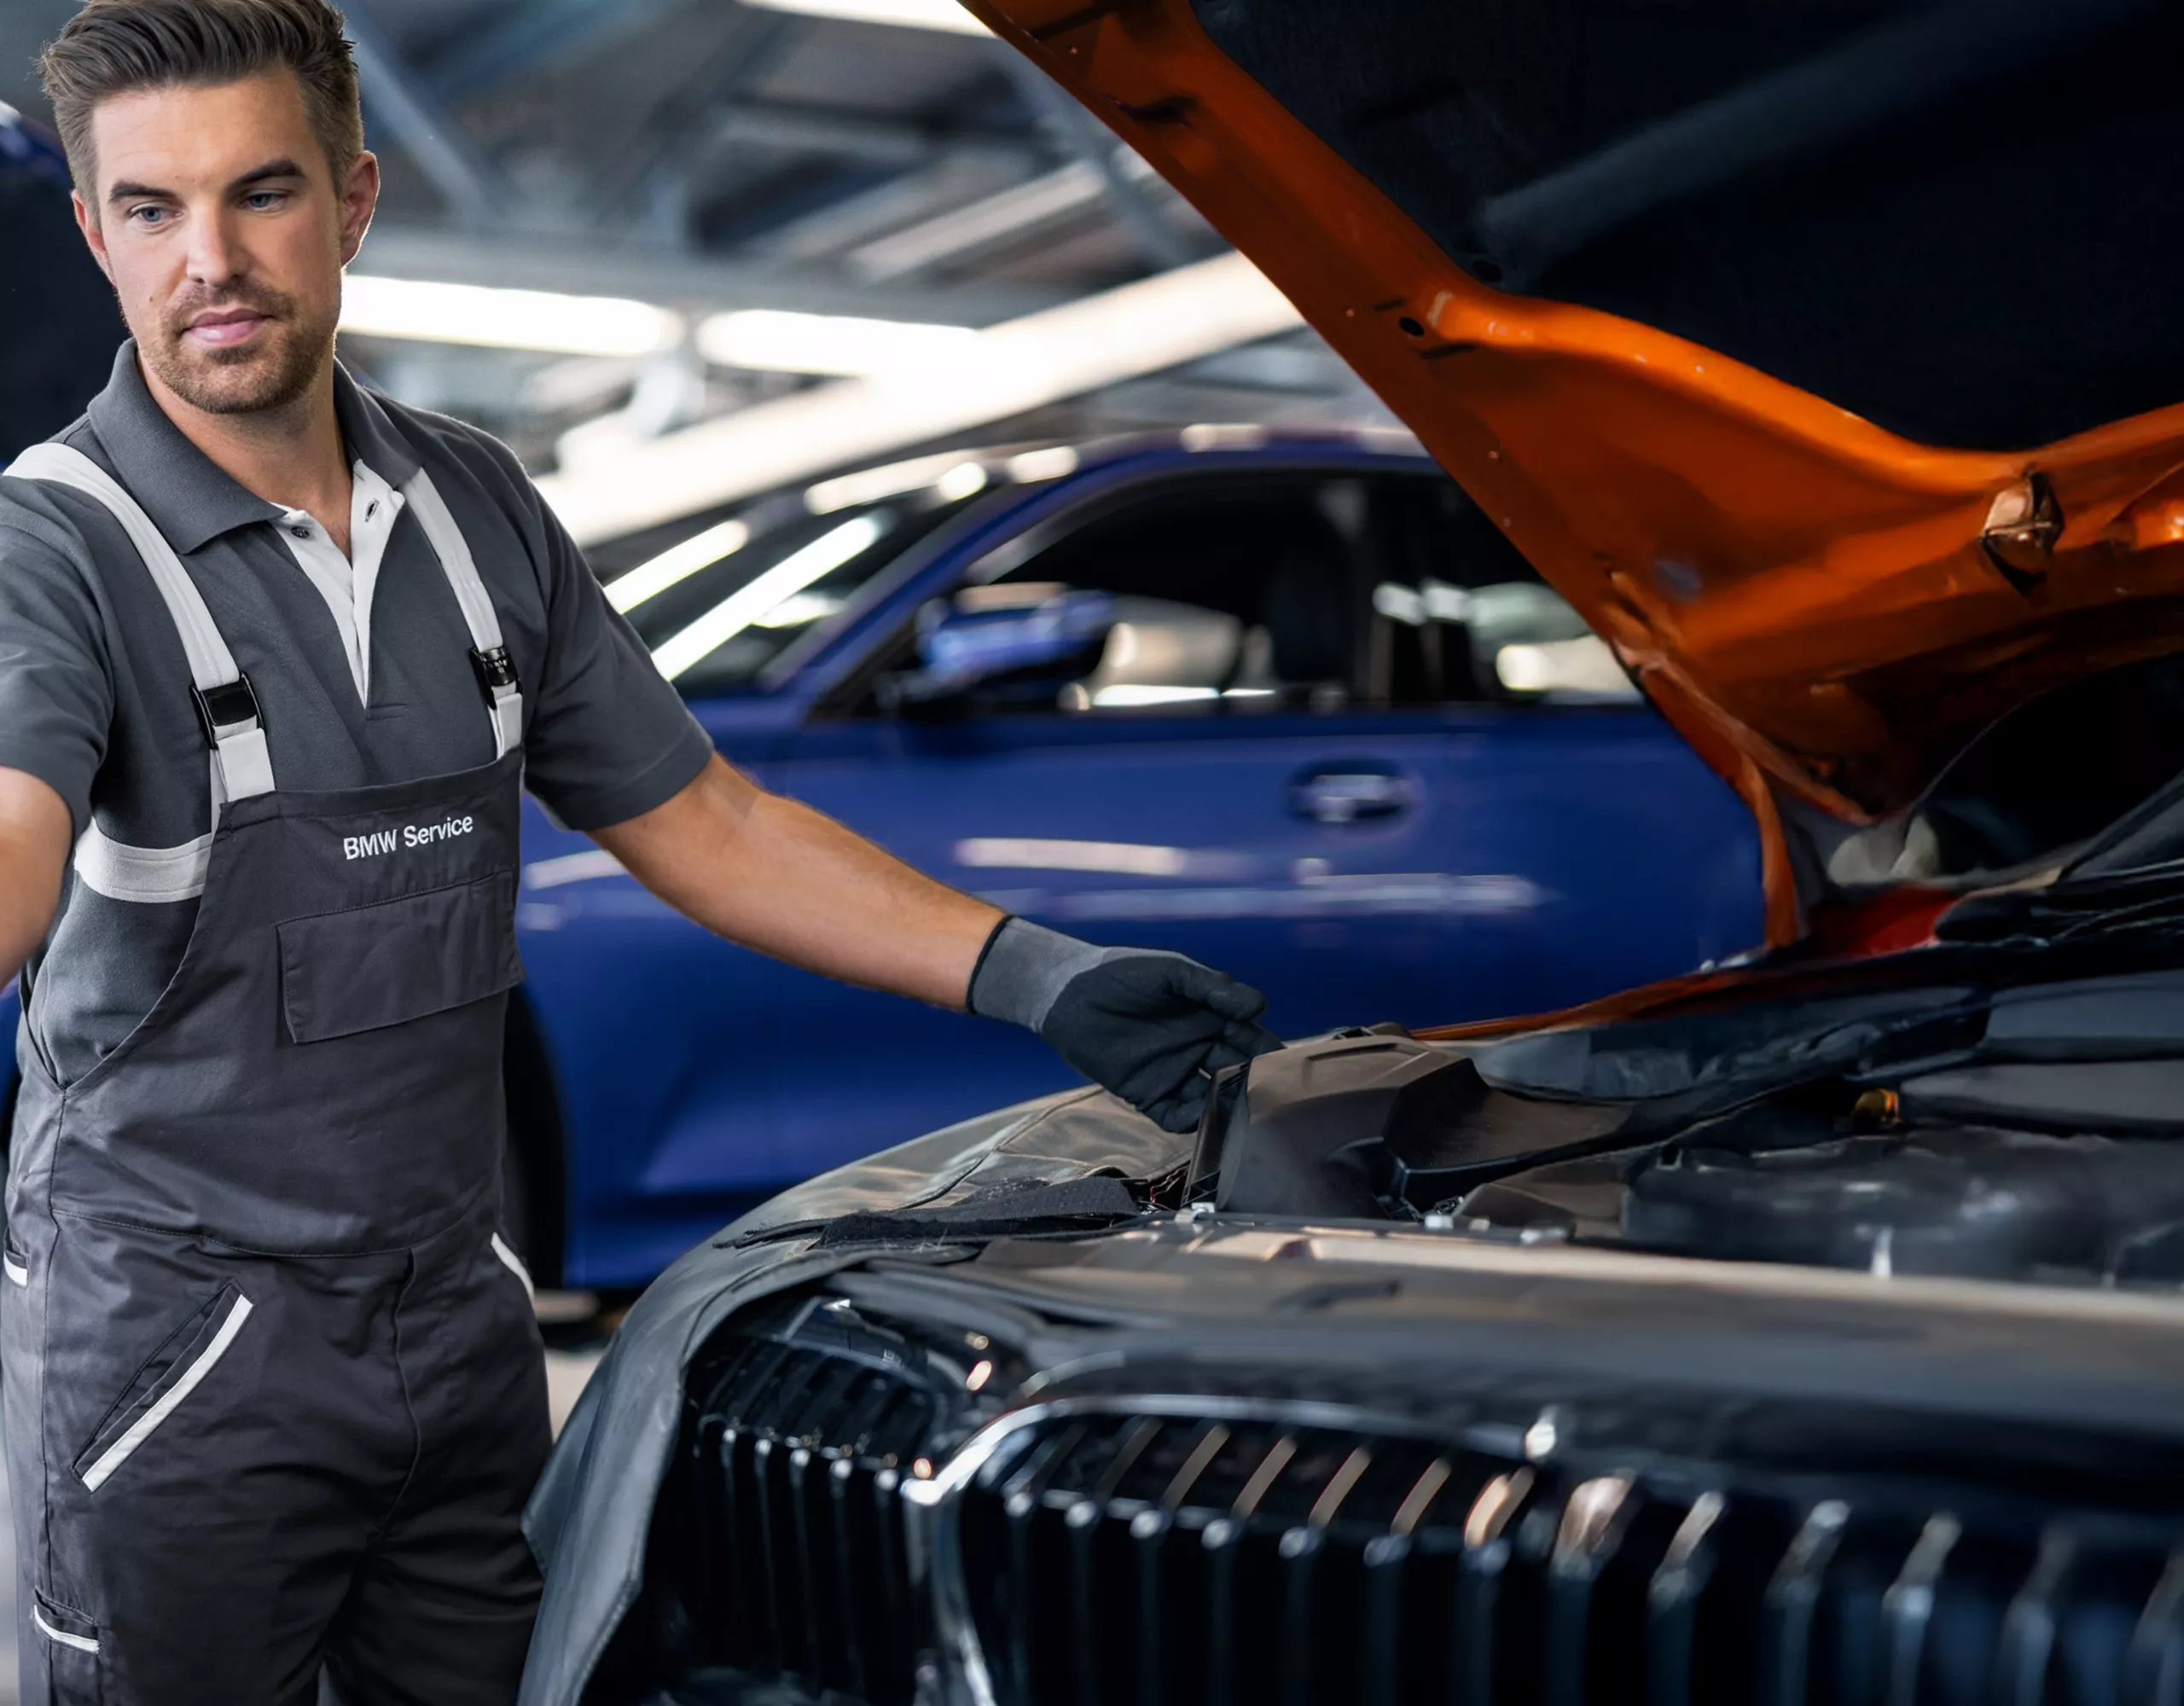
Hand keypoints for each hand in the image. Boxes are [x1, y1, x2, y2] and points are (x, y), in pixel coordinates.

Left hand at [969, 919, 1283, 1131]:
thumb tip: (1259, 1005)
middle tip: (1272, 1101)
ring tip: (1241, 1116)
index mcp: (1212, 1018)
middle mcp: (1199, 1050)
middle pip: (1238, 1075)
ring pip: (1212, 1101)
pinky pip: (1176, 1118)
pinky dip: (1191, 1123)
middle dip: (1255, 1087)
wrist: (1067, 993)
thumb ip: (1213, 987)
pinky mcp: (1147, 1095)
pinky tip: (1201, 1119)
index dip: (1271, 1054)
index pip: (1253, 1040)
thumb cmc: (1122, 973)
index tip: (1289, 1068)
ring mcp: (1174, 1075)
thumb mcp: (1171, 972)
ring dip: (1227, 1109)